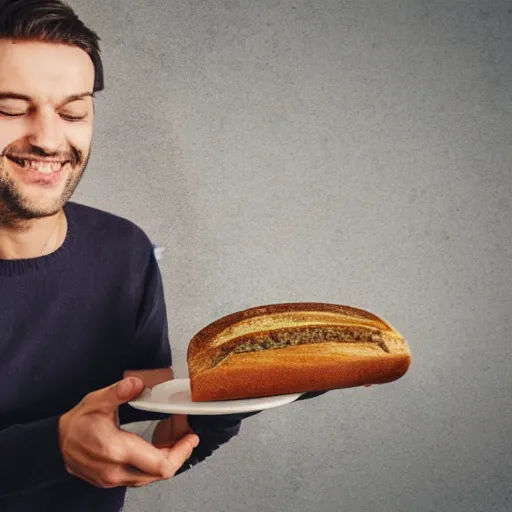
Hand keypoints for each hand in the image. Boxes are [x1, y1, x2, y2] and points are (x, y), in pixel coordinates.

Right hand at [58, 377, 198, 487]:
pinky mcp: (113, 480)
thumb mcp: (97, 400)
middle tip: (187, 435)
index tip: (191, 438)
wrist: (55, 444)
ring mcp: (114, 479)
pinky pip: (141, 476)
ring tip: (175, 436)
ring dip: (167, 458)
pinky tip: (159, 444)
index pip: (160, 464)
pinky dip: (155, 462)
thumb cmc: (76, 423)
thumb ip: (118, 392)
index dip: (181, 453)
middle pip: (160, 473)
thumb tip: (136, 383)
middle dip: (179, 453)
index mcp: (116, 450)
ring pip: (152, 476)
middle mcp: (117, 470)